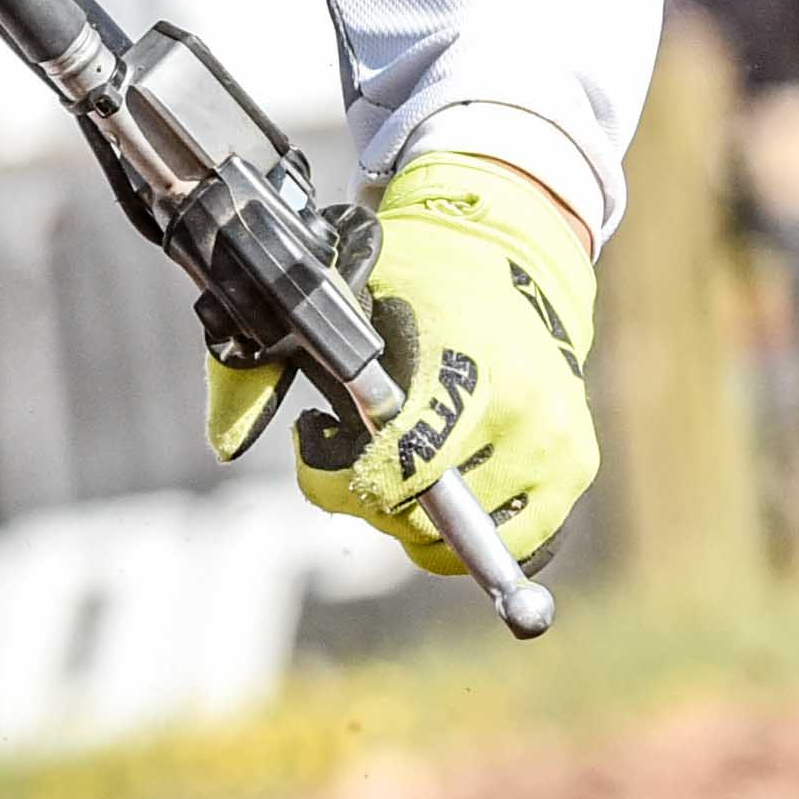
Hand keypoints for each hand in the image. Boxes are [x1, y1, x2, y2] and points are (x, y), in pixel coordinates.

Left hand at [228, 152, 597, 580]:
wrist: (515, 254)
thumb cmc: (421, 279)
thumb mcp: (348, 300)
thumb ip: (281, 361)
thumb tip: (223, 437)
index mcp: (471, 364)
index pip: (405, 467)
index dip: (349, 477)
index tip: (321, 444)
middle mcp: (525, 414)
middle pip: (423, 516)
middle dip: (369, 496)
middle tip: (353, 451)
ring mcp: (557, 449)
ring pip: (462, 543)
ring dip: (415, 518)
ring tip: (402, 461)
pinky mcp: (575, 471)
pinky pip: (513, 544)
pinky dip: (469, 532)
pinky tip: (443, 482)